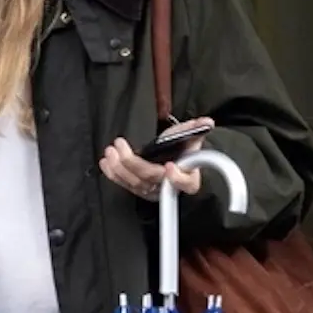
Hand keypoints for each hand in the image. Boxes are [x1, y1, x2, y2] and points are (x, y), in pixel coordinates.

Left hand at [99, 117, 214, 200]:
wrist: (178, 164)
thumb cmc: (185, 152)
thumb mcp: (191, 138)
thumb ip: (196, 129)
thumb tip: (206, 122)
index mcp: (189, 177)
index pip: (186, 182)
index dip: (177, 177)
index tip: (170, 166)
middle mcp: (169, 187)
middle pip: (151, 178)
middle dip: (133, 163)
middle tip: (120, 147)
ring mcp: (153, 190)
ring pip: (134, 183)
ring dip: (119, 167)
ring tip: (110, 151)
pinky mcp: (139, 189)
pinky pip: (125, 185)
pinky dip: (113, 174)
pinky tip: (106, 163)